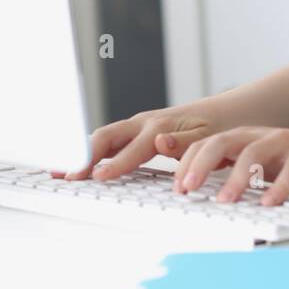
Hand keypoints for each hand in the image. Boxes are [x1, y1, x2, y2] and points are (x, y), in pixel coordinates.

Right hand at [58, 106, 229, 180]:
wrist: (227, 112)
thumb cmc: (218, 127)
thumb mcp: (207, 136)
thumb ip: (182, 142)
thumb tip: (159, 142)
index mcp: (159, 127)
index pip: (130, 149)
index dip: (112, 164)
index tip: (95, 176)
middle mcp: (144, 124)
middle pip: (106, 138)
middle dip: (83, 155)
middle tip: (65, 175)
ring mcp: (138, 127)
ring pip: (104, 139)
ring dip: (82, 153)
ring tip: (60, 170)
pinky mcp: (138, 132)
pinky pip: (111, 142)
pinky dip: (93, 153)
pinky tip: (80, 165)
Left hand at [173, 125, 288, 205]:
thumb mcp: (259, 163)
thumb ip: (233, 171)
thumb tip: (198, 192)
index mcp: (243, 138)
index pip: (207, 144)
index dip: (188, 163)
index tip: (176, 188)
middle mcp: (259, 136)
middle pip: (222, 142)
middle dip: (201, 165)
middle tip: (186, 189)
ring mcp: (283, 143)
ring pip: (254, 154)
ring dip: (236, 178)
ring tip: (224, 201)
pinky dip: (279, 186)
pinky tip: (269, 203)